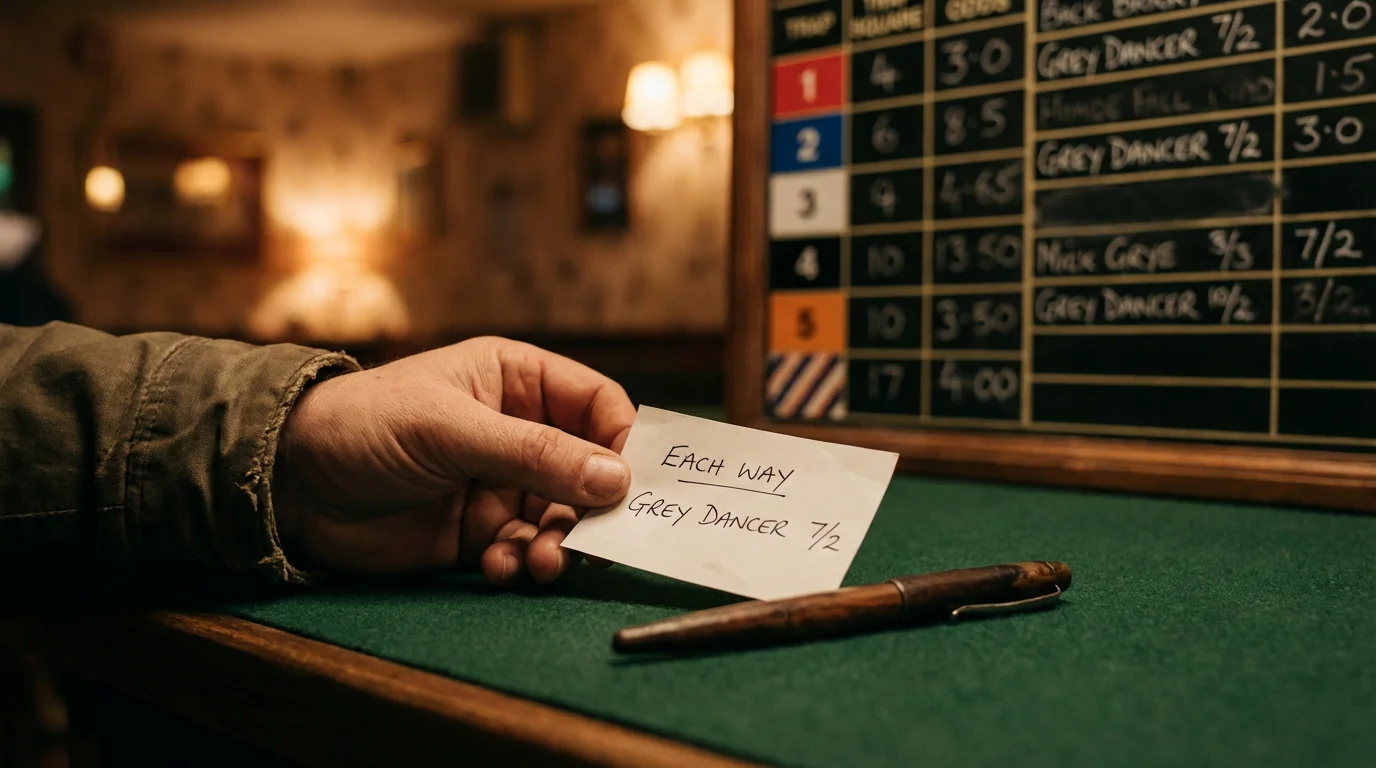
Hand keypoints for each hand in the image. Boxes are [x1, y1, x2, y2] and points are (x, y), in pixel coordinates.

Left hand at [272, 337, 633, 586]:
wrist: (290, 482)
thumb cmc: (367, 425)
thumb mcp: (453, 430)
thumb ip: (536, 454)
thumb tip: (618, 479)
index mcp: (518, 381)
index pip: (598, 406)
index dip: (623, 442)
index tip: (635, 486)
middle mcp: (518, 431)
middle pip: (588, 471)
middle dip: (591, 509)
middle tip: (588, 542)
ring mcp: (499, 482)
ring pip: (561, 517)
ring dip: (558, 544)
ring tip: (539, 562)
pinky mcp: (478, 530)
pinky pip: (523, 548)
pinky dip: (520, 562)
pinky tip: (498, 565)